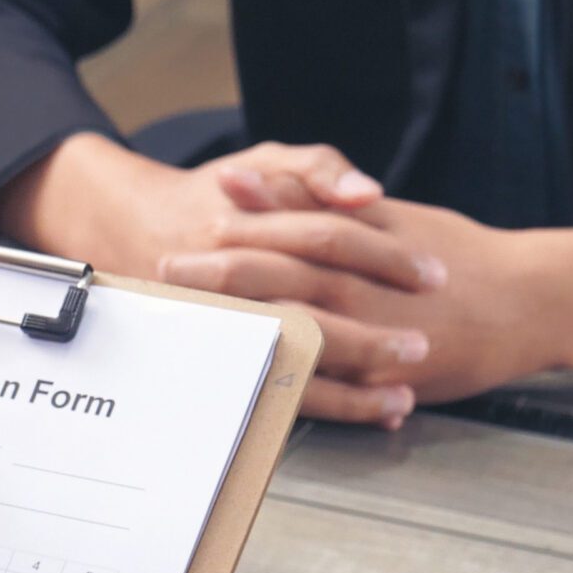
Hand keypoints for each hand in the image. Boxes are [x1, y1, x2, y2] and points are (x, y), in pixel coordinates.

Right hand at [0, 135, 442, 421]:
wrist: (140, 228)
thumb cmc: (219, 194)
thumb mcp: (268, 160)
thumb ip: (317, 169)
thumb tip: (366, 194)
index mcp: (251, 224)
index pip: (327, 238)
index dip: (385, 257)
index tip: (432, 274)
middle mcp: (235, 278)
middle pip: (311, 311)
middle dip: (370, 336)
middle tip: (423, 345)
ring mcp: (229, 320)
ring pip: (293, 364)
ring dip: (353, 388)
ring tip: (405, 397)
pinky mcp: (227, 353)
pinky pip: (278, 392)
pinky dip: (330, 406)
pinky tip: (374, 412)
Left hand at [165, 198, 572, 419]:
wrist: (528, 298)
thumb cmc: (454, 252)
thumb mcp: (384, 215)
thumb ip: (311, 198)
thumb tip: (241, 179)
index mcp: (359, 246)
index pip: (287, 239)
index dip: (234, 240)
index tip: (186, 238)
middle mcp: (363, 292)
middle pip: (281, 287)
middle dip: (222, 286)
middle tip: (170, 279)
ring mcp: (377, 341)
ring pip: (302, 339)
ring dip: (248, 336)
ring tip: (200, 334)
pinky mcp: (390, 382)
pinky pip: (337, 393)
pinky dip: (301, 391)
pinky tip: (259, 389)